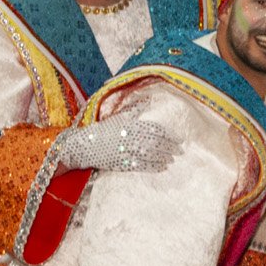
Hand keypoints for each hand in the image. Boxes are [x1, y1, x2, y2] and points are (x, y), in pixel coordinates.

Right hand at [55, 112, 178, 174]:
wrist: (84, 145)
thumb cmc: (104, 130)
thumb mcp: (120, 116)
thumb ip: (136, 109)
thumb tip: (149, 99)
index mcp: (132, 126)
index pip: (157, 130)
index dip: (170, 136)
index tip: (180, 139)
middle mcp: (131, 138)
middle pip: (157, 143)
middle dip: (171, 148)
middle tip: (180, 151)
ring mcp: (127, 152)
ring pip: (152, 155)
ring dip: (164, 158)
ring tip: (172, 159)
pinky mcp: (123, 163)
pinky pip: (143, 166)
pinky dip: (155, 166)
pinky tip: (162, 167)